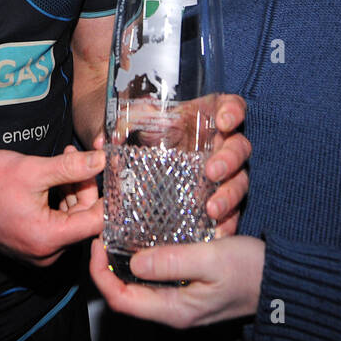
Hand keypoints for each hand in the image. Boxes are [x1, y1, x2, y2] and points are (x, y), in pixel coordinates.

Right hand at [0, 147, 104, 265]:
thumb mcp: (33, 170)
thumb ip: (71, 167)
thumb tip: (101, 160)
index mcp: (49, 239)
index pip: (96, 221)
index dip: (109, 196)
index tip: (117, 174)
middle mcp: (47, 252)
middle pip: (83, 218)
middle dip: (86, 185)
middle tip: (86, 156)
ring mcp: (39, 250)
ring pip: (71, 217)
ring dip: (73, 188)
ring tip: (67, 158)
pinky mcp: (32, 243)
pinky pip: (56, 221)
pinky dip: (59, 198)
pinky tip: (56, 175)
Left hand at [89, 236, 264, 328]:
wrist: (282, 281)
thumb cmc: (250, 269)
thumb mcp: (211, 258)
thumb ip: (172, 261)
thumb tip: (134, 263)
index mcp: (174, 309)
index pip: (120, 299)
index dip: (101, 272)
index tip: (97, 242)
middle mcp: (174, 310)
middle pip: (125, 294)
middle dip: (107, 266)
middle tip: (104, 234)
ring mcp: (182, 302)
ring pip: (139, 287)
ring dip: (124, 262)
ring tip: (119, 233)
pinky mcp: (190, 291)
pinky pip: (156, 280)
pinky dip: (144, 261)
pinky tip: (146, 240)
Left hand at [91, 93, 249, 235]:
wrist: (131, 151)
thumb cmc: (133, 130)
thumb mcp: (128, 123)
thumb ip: (119, 128)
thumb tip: (101, 143)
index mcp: (204, 118)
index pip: (232, 107)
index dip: (233, 112)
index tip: (222, 122)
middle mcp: (217, 144)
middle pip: (239, 147)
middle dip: (229, 159)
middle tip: (212, 172)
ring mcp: (218, 172)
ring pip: (238, 180)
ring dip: (230, 193)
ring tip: (212, 209)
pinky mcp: (212, 198)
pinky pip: (228, 210)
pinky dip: (227, 221)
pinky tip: (217, 232)